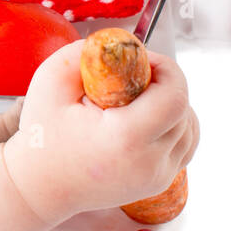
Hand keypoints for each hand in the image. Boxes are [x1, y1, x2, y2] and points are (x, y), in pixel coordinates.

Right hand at [2, 39, 199, 224]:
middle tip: (135, 79)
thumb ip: (85, 52)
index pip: (175, 97)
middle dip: (166, 85)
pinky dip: (175, 126)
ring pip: (190, 127)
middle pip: (184, 110)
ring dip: (172, 105)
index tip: (143, 63)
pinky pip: (184, 144)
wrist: (40, 187)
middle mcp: (147, 164)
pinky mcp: (159, 182)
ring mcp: (157, 178)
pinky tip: (149, 118)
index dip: (167, 70)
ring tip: (138, 101)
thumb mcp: (51, 81)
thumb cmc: (42, 137)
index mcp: (124, 140)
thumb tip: (120, 43)